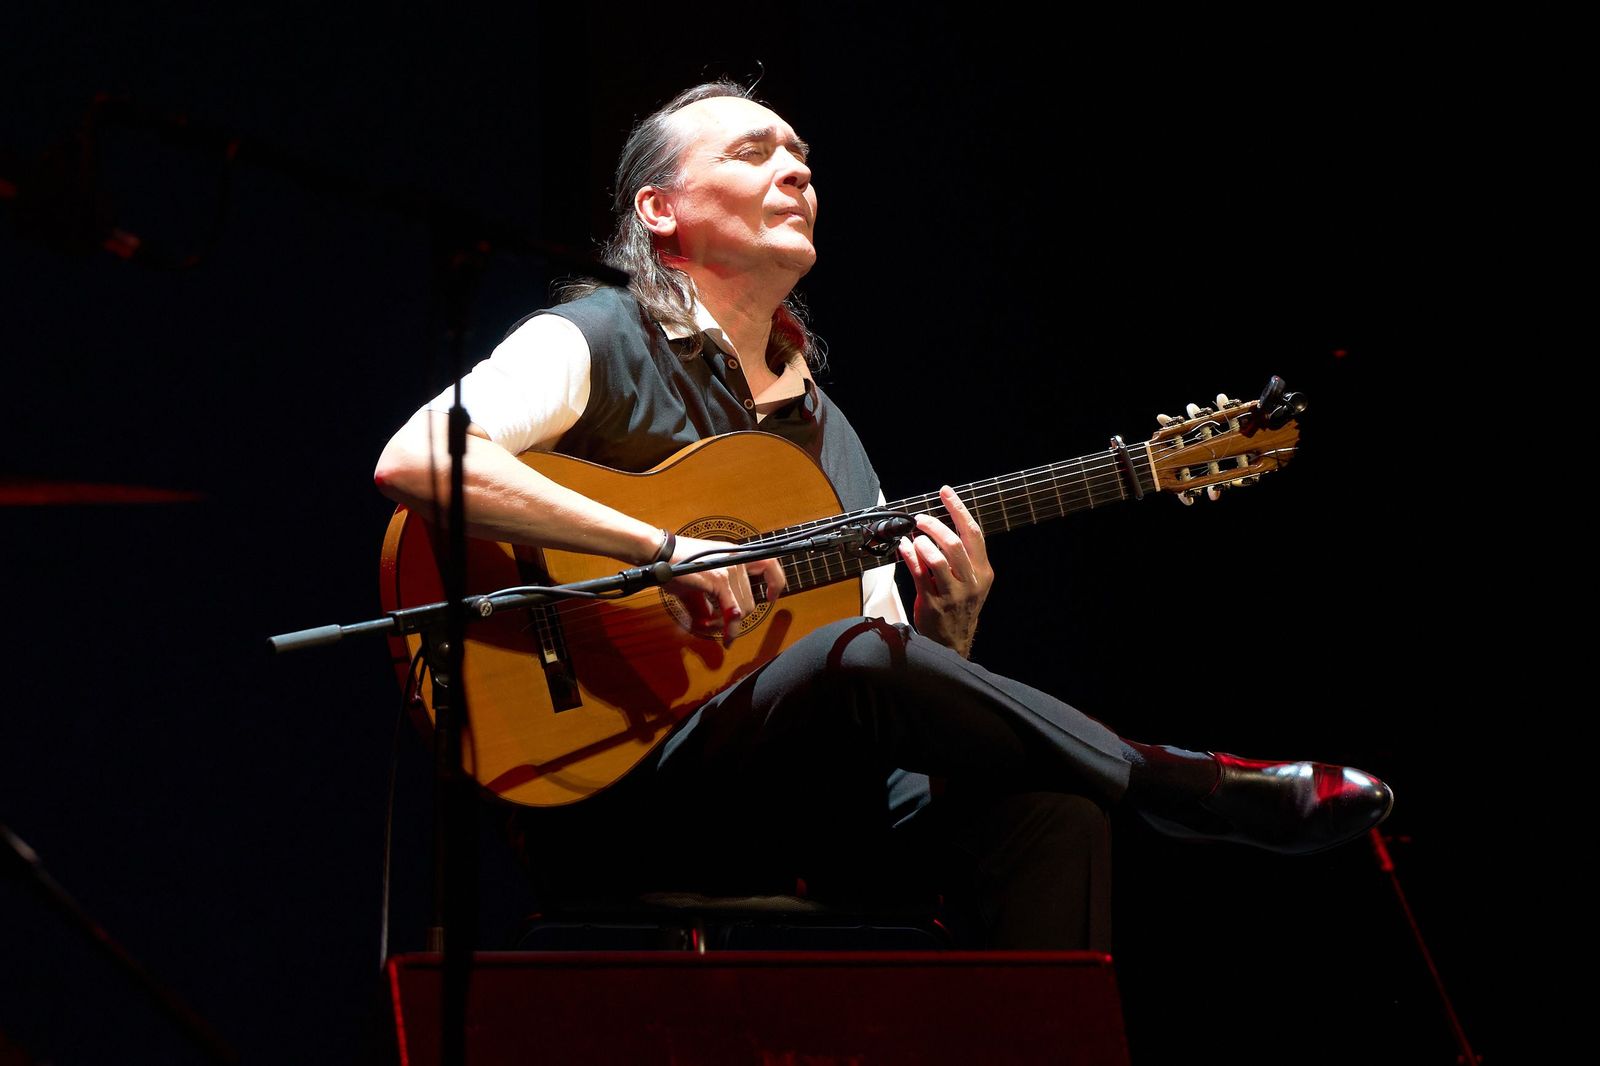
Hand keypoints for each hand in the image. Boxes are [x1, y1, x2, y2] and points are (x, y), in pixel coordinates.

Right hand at [664, 535, 787, 646]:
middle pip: (751, 601)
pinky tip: (725, 636)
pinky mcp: (720, 580)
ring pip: (743, 609)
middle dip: (736, 619)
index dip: (776, 582)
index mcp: (735, 556)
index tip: (770, 597)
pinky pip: (732, 611)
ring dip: (727, 624)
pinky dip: (729, 628)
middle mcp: (737, 560)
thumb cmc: (676, 564)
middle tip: (718, 625)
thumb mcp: (700, 582)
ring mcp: (730, 569)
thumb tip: (710, 623)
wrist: (660, 553)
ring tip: (707, 623)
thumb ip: (711, 601)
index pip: (769, 564)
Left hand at [897, 485, 993, 657]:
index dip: (958, 509)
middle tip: (920, 519)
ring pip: (937, 559)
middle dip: (934, 526)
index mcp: (983, 571)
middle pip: (954, 543)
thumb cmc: (960, 604)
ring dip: (922, 543)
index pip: (973, 532)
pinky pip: (918, 573)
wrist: (954, 640)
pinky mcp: (933, 603)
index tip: (945, 492)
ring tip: (914, 538)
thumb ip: (961, 555)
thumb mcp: (971, 580)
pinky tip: (903, 547)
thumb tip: (939, 525)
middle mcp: (971, 581)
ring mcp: (952, 594)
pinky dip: (908, 556)